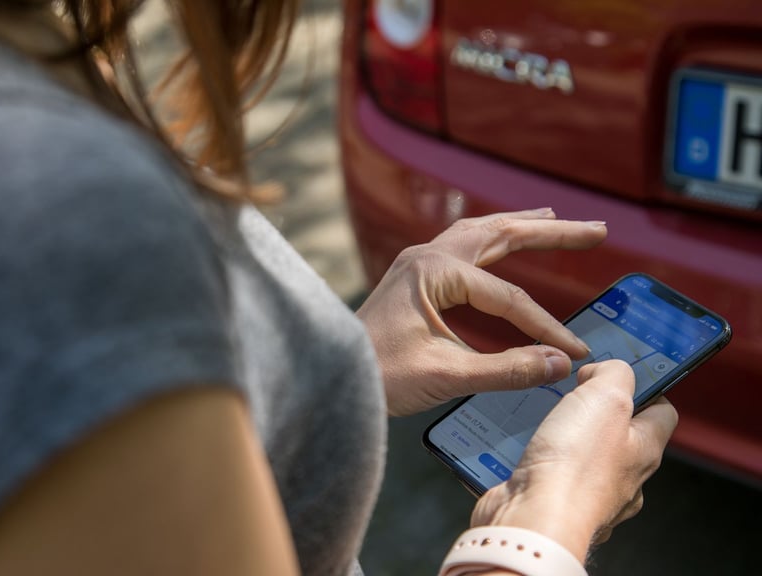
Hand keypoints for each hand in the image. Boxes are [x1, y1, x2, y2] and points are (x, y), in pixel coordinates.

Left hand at [355, 208, 606, 415]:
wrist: (331, 376)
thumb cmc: (380, 376)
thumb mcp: (447, 376)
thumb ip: (507, 370)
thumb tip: (560, 365)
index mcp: (435, 272)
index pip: (508, 297)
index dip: (545, 326)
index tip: (575, 352)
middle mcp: (427, 256)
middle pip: (501, 234)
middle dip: (551, 233)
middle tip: (597, 230)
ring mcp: (417, 262)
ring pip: (480, 232)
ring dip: (519, 225)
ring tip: (554, 218)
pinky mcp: (413, 275)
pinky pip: (461, 245)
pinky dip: (491, 238)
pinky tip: (502, 240)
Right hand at [471, 360, 678, 560]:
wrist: (533, 518)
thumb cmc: (573, 466)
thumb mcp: (605, 396)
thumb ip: (613, 373)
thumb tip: (604, 371)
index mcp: (645, 450)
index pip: (662, 411)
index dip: (645, 387)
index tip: (619, 374)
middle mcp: (624, 478)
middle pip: (619, 435)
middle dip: (594, 412)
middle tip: (571, 394)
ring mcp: (589, 496)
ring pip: (582, 456)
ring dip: (561, 437)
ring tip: (540, 419)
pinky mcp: (553, 504)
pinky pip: (548, 474)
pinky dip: (536, 460)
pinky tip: (521, 447)